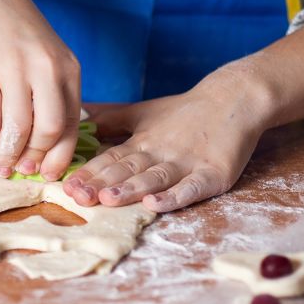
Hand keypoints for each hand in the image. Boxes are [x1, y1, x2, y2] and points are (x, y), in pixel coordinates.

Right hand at [0, 0, 81, 180]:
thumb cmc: (16, 32)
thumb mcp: (46, 57)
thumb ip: (51, 94)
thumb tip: (44, 143)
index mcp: (68, 68)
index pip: (71, 122)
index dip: (61, 154)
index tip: (50, 173)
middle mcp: (46, 69)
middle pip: (50, 128)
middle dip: (38, 157)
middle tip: (26, 171)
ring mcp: (14, 70)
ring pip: (18, 128)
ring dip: (9, 155)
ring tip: (2, 168)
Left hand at [62, 69, 271, 211]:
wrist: (235, 99)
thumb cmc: (186, 111)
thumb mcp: (144, 113)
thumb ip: (112, 120)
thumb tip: (80, 118)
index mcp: (141, 141)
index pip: (110, 159)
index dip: (89, 172)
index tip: (67, 185)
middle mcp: (160, 152)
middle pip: (127, 170)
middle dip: (101, 184)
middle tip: (78, 197)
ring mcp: (187, 163)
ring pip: (154, 178)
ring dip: (131, 189)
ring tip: (108, 199)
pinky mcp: (213, 174)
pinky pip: (191, 188)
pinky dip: (174, 196)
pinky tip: (155, 204)